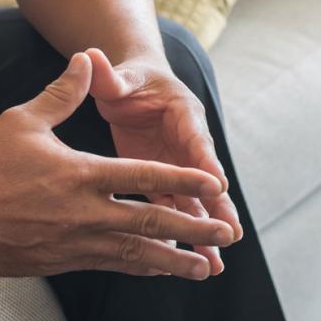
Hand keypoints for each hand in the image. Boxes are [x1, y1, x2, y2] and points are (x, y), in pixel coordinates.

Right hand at [0, 54, 231, 278]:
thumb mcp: (24, 119)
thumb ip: (64, 92)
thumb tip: (85, 58)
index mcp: (82, 175)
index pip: (146, 177)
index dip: (185, 181)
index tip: (217, 186)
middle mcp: (85, 212)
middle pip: (152, 222)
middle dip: (195, 229)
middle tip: (227, 235)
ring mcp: (74, 241)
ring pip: (136, 254)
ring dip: (174, 261)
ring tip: (205, 269)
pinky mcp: (60, 260)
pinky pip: (110, 265)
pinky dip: (139, 267)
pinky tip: (157, 269)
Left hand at [86, 49, 240, 275]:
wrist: (134, 85)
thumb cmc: (129, 79)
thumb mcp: (121, 77)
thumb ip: (110, 75)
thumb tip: (90, 56)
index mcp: (183, 113)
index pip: (197, 140)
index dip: (206, 162)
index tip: (217, 185)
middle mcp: (188, 142)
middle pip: (206, 179)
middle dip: (218, 208)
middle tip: (230, 235)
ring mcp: (177, 164)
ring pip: (195, 201)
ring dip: (204, 230)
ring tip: (216, 264)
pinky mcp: (163, 180)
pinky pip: (175, 208)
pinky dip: (182, 233)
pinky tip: (188, 260)